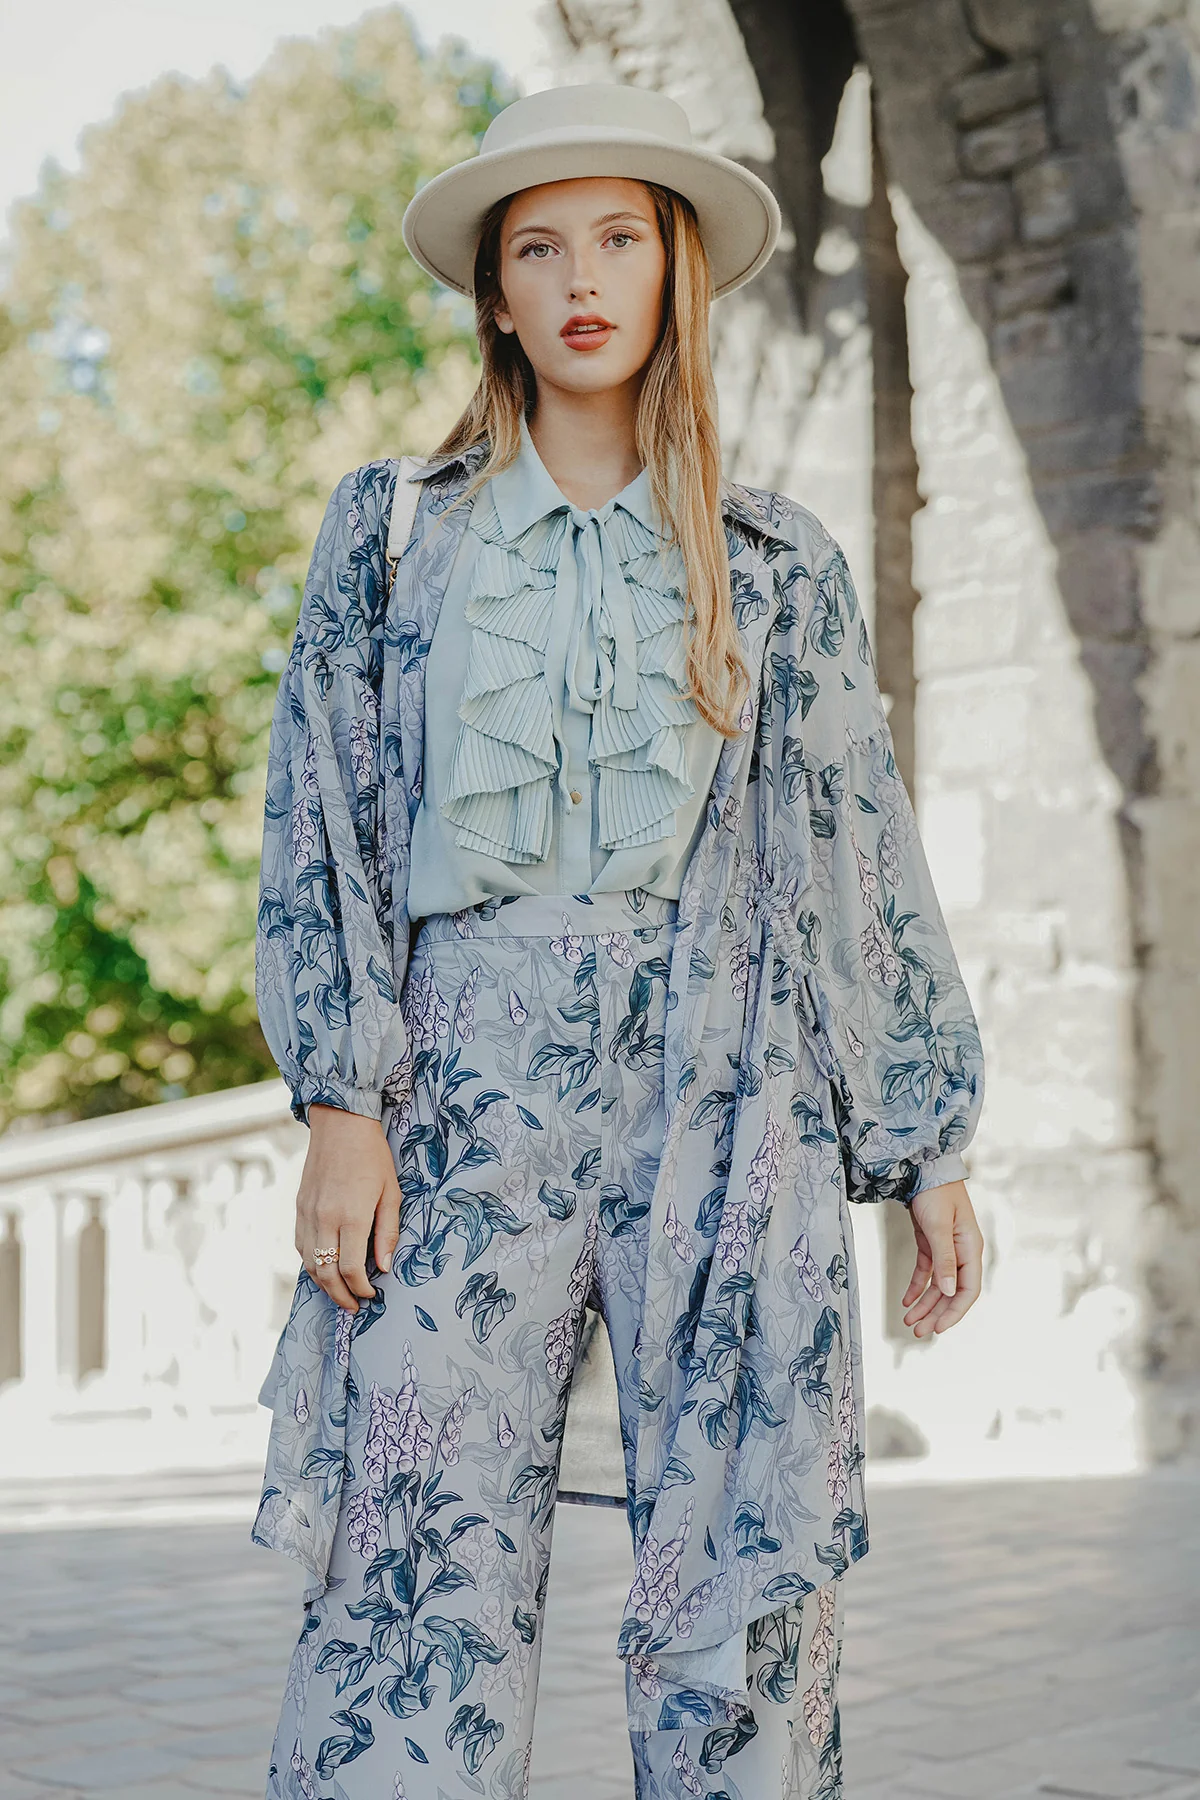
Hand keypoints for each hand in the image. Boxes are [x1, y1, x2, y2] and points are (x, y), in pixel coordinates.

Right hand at [296, 1104, 401, 1313]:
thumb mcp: (391, 1193)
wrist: (340, 1125)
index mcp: (351, 1216)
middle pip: (326, 1273)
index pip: (352, 1269)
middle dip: (340, 1296)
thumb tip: (384, 1267)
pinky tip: (325, 1267)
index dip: (361, 1289)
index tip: (372, 1295)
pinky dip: (311, 1263)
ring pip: (309, 1263)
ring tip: (340, 1293)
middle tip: (353, 1306)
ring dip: (323, 1284)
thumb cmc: (372, 1157)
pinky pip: (301, 1245)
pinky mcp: (298, 1208)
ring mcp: (307, 1214)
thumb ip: (387, 1233)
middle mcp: (324, 1218)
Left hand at [901, 1179, 983, 1337]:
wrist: (924, 1166)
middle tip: (917, 1332)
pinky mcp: (931, 1243)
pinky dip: (917, 1287)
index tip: (938, 1328)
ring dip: (925, 1304)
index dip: (955, 1312)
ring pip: (939, 1285)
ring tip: (909, 1321)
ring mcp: (946, 1248)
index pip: (969, 1290)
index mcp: (970, 1249)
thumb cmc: (935, 1192)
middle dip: (936, 1313)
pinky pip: (927, 1272)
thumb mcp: (938, 1226)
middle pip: (952, 1292)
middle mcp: (961, 1252)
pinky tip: (907, 1301)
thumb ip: (944, 1260)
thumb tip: (950, 1292)